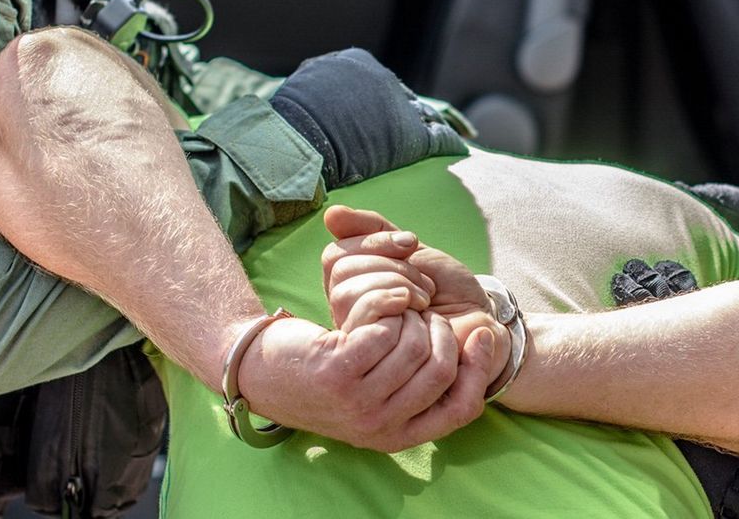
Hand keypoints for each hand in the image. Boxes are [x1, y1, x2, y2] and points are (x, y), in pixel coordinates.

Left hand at [237, 311, 493, 451]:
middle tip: (422, 312)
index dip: (480, 369)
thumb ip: (410, 388)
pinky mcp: (337, 373)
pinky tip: (375, 303)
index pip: (461, 409)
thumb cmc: (318, 374)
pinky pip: (386, 328)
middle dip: (440, 330)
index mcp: (394, 436)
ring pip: (415, 346)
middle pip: (442, 370)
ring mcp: (357, 402)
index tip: (483, 332)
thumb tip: (469, 354)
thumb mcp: (368, 394)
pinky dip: (387, 304)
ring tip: (395, 308)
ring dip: (411, 315)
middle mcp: (378, 426)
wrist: (256, 370)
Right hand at [270, 48, 466, 188]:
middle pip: (400, 95)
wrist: (293, 145)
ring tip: (455, 133)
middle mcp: (379, 78)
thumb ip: (318, 92)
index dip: (381, 101)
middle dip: (406, 111)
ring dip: (432, 125)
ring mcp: (397, 104)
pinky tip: (461, 147)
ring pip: (424, 113)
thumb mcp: (300, 92)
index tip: (386, 113)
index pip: (375, 83)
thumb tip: (317, 100)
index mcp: (352, 62)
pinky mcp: (411, 135)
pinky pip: (439, 136)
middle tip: (419, 125)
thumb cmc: (287, 125)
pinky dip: (450, 142)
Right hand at [322, 205, 510, 397]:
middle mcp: (346, 309)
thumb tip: (331, 212)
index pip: (335, 254)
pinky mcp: (371, 355)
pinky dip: (394, 303)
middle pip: (339, 272)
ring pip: (345, 294)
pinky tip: (419, 312)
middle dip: (390, 266)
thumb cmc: (447, 289)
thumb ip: (374, 230)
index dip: (373, 242)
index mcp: (352, 283)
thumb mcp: (412, 250)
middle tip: (424, 282)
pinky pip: (361, 319)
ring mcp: (355, 334)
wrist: (478, 323)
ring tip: (425, 298)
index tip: (411, 244)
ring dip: (395, 285)